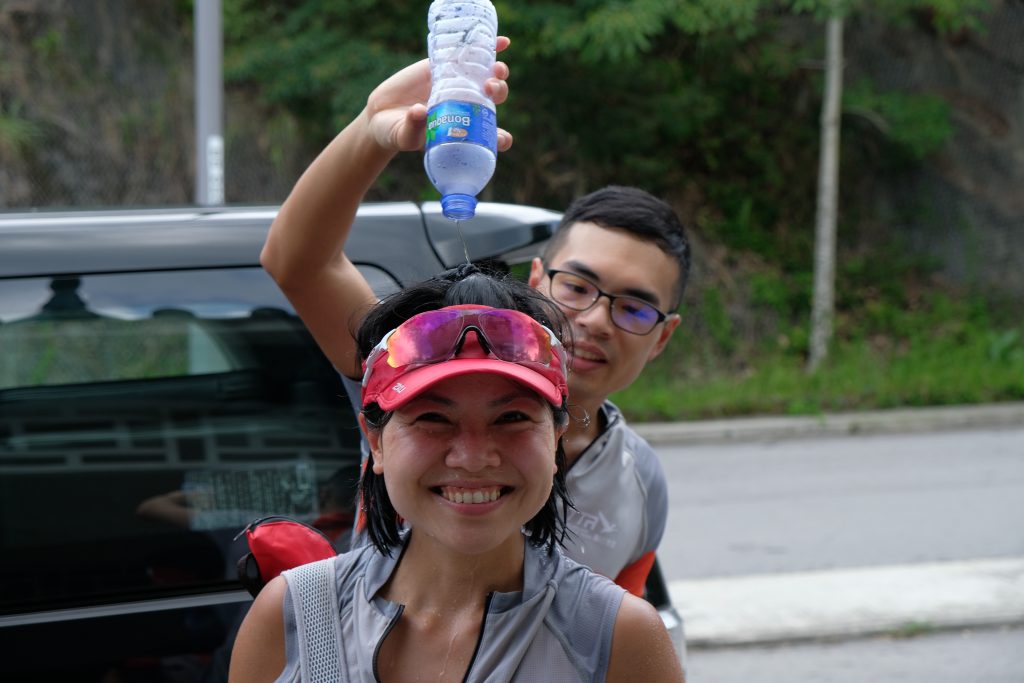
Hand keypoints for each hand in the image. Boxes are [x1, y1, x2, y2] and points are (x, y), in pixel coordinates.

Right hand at [364, 36, 512, 153]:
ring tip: (496, 68)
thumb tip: (420, 111)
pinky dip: (489, 48)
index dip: (501, 138)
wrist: (383, 113)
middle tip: (489, 88)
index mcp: (463, 129)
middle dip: (499, 92)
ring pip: (487, 76)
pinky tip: (503, 42)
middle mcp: (466, 106)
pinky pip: (470, 56)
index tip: (501, 137)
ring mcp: (458, 85)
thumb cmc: (397, 132)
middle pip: (494, 99)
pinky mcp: (445, 67)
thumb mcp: (404, 135)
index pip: (489, 136)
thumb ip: (412, 127)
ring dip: (498, 72)